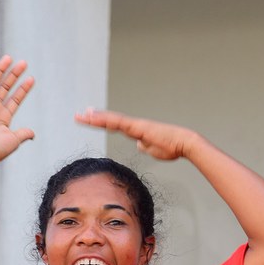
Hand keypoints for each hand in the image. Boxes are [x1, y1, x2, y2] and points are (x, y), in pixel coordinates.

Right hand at [0, 56, 34, 164]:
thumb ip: (23, 134)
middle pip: (5, 87)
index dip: (23, 89)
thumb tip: (33, 133)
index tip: (31, 79)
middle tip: (23, 63)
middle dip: (14, 75)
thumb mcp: (14, 140)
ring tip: (9, 58)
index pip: (15, 99)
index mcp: (3, 117)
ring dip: (1, 70)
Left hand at [75, 108, 199, 160]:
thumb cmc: (171, 147)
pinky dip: (106, 120)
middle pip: (110, 120)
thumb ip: (145, 146)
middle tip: (79, 115)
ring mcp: (135, 125)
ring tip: (83, 115)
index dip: (102, 122)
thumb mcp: (153, 150)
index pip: (115, 125)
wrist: (183, 143)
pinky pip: (119, 123)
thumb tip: (139, 145)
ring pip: (112, 120)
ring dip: (96, 118)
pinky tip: (96, 119)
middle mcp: (134, 125)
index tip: (90, 119)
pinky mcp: (138, 128)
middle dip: (94, 118)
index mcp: (136, 131)